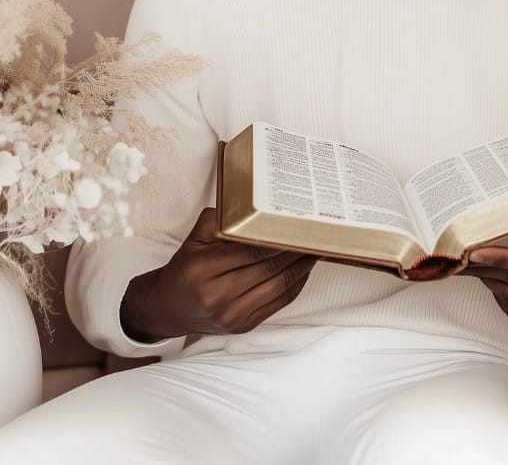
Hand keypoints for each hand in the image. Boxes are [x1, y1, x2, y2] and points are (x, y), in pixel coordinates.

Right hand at [120, 208, 318, 342]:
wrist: (166, 309)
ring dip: (302, 267)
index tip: (296, 226)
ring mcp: (231, 314)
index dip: (278, 238)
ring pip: (279, 286)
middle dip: (296, 250)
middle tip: (314, 235)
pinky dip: (296, 285)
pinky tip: (304, 270)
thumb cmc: (184, 271)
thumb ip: (219, 222)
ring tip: (315, 250)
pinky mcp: (243, 326)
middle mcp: (216, 295)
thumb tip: (253, 208)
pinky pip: (279, 303)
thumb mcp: (193, 241)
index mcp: (201, 269)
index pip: (251, 250)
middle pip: (269, 268)